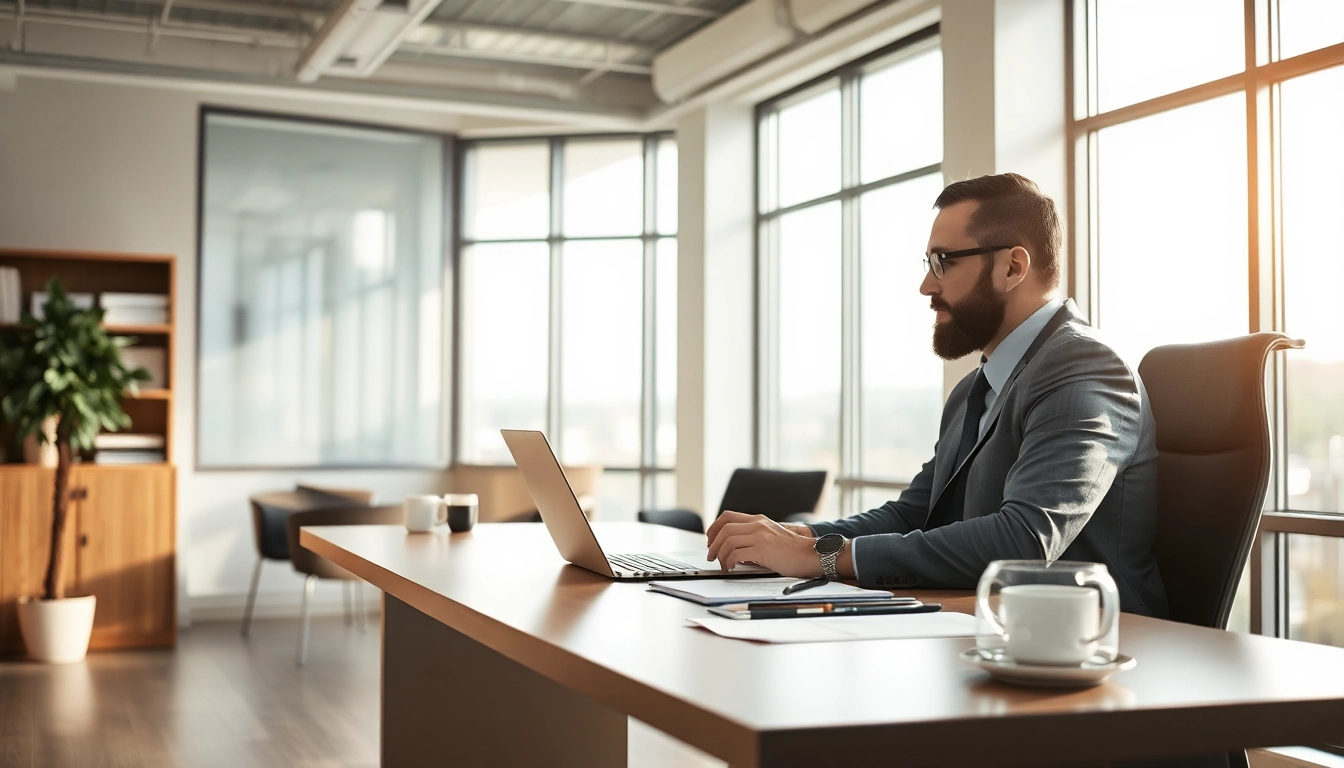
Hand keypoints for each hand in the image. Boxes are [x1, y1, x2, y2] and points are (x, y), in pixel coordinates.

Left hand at [705, 511, 820, 576]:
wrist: (810, 554)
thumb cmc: (792, 550)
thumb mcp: (770, 535)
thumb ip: (753, 537)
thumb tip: (734, 548)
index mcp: (758, 520)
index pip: (727, 516)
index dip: (714, 528)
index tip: (711, 540)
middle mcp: (757, 525)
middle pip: (724, 529)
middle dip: (713, 544)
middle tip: (711, 555)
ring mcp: (760, 536)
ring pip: (728, 541)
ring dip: (720, 554)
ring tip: (722, 564)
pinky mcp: (763, 550)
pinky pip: (736, 554)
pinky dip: (729, 562)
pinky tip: (731, 567)